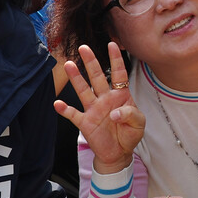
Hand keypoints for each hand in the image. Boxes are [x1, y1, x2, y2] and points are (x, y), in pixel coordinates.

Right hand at [54, 42, 143, 173]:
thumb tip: (115, 112)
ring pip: (83, 90)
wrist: (119, 153)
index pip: (118, 73)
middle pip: (97, 77)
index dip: (115, 59)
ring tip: (69, 65)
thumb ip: (131, 114)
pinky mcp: (85, 122)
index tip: (112, 44)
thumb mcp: (139, 124)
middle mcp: (104, 98)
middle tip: (83, 47)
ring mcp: (93, 109)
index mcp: (120, 95)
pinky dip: (65, 109)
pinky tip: (58, 103)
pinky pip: (73, 114)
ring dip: (76, 78)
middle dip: (91, 62)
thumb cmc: (129, 134)